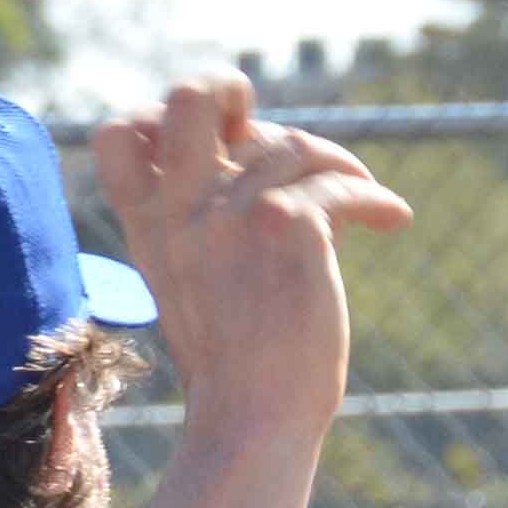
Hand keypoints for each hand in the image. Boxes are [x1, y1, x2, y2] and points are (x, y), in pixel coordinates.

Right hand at [88, 73, 404, 448]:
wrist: (254, 420)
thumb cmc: (233, 363)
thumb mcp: (191, 283)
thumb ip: (204, 221)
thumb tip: (264, 153)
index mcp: (150, 227)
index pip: (117, 134)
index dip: (158, 114)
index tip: (208, 143)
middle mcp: (182, 213)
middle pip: (189, 97)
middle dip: (229, 87)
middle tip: (263, 122)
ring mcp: (230, 218)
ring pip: (291, 143)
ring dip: (339, 163)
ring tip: (363, 196)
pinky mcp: (287, 230)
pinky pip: (338, 183)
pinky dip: (374, 199)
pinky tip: (390, 220)